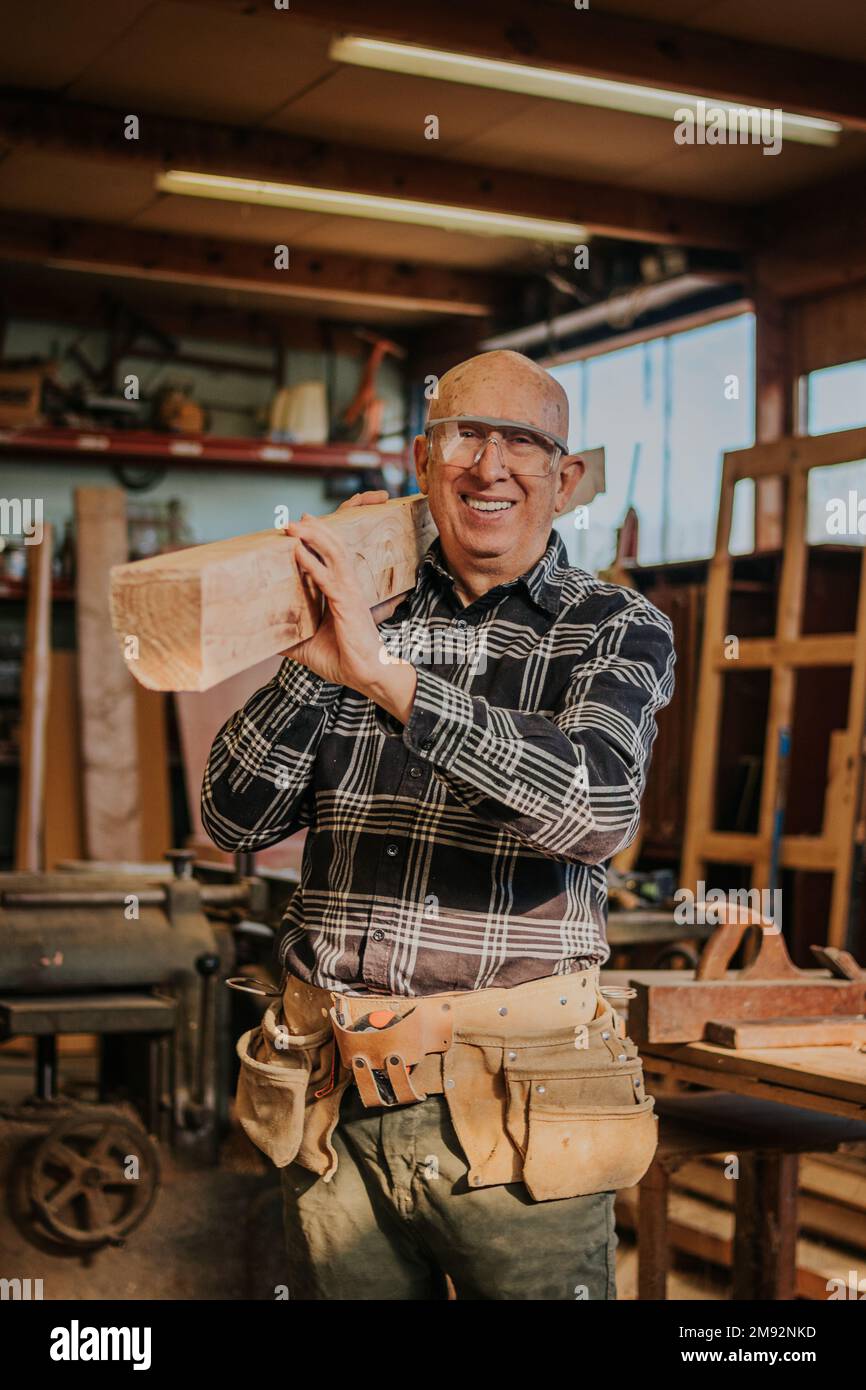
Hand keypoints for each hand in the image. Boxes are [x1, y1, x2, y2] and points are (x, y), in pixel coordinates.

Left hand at [282, 500, 416, 721]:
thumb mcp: (307, 647)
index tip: (299, 527)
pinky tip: (297, 551)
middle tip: (293, 520)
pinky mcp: (347, 604)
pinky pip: (327, 578)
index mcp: (340, 593)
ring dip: (313, 536)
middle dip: (315, 530)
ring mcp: (349, 593)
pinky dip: (312, 563)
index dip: (317, 539)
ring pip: (334, 554)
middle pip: (334, 548)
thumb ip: (288, 637)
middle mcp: (347, 587)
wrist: (368, 675)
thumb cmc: (343, 660)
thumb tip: (264, 639)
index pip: (330, 558)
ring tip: (294, 526)